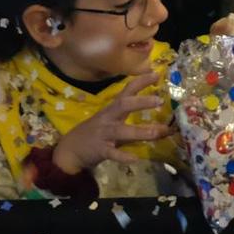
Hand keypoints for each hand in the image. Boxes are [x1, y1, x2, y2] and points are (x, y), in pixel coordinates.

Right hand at [51, 72, 170, 176]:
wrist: (70, 150)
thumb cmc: (96, 134)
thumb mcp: (113, 124)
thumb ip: (134, 124)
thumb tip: (163, 127)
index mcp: (112, 109)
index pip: (127, 91)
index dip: (141, 82)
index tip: (157, 74)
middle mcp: (108, 118)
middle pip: (123, 105)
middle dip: (141, 102)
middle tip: (159, 100)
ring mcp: (103, 134)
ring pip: (121, 130)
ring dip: (140, 131)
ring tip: (158, 132)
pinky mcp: (99, 150)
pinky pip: (112, 153)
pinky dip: (123, 156)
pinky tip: (135, 159)